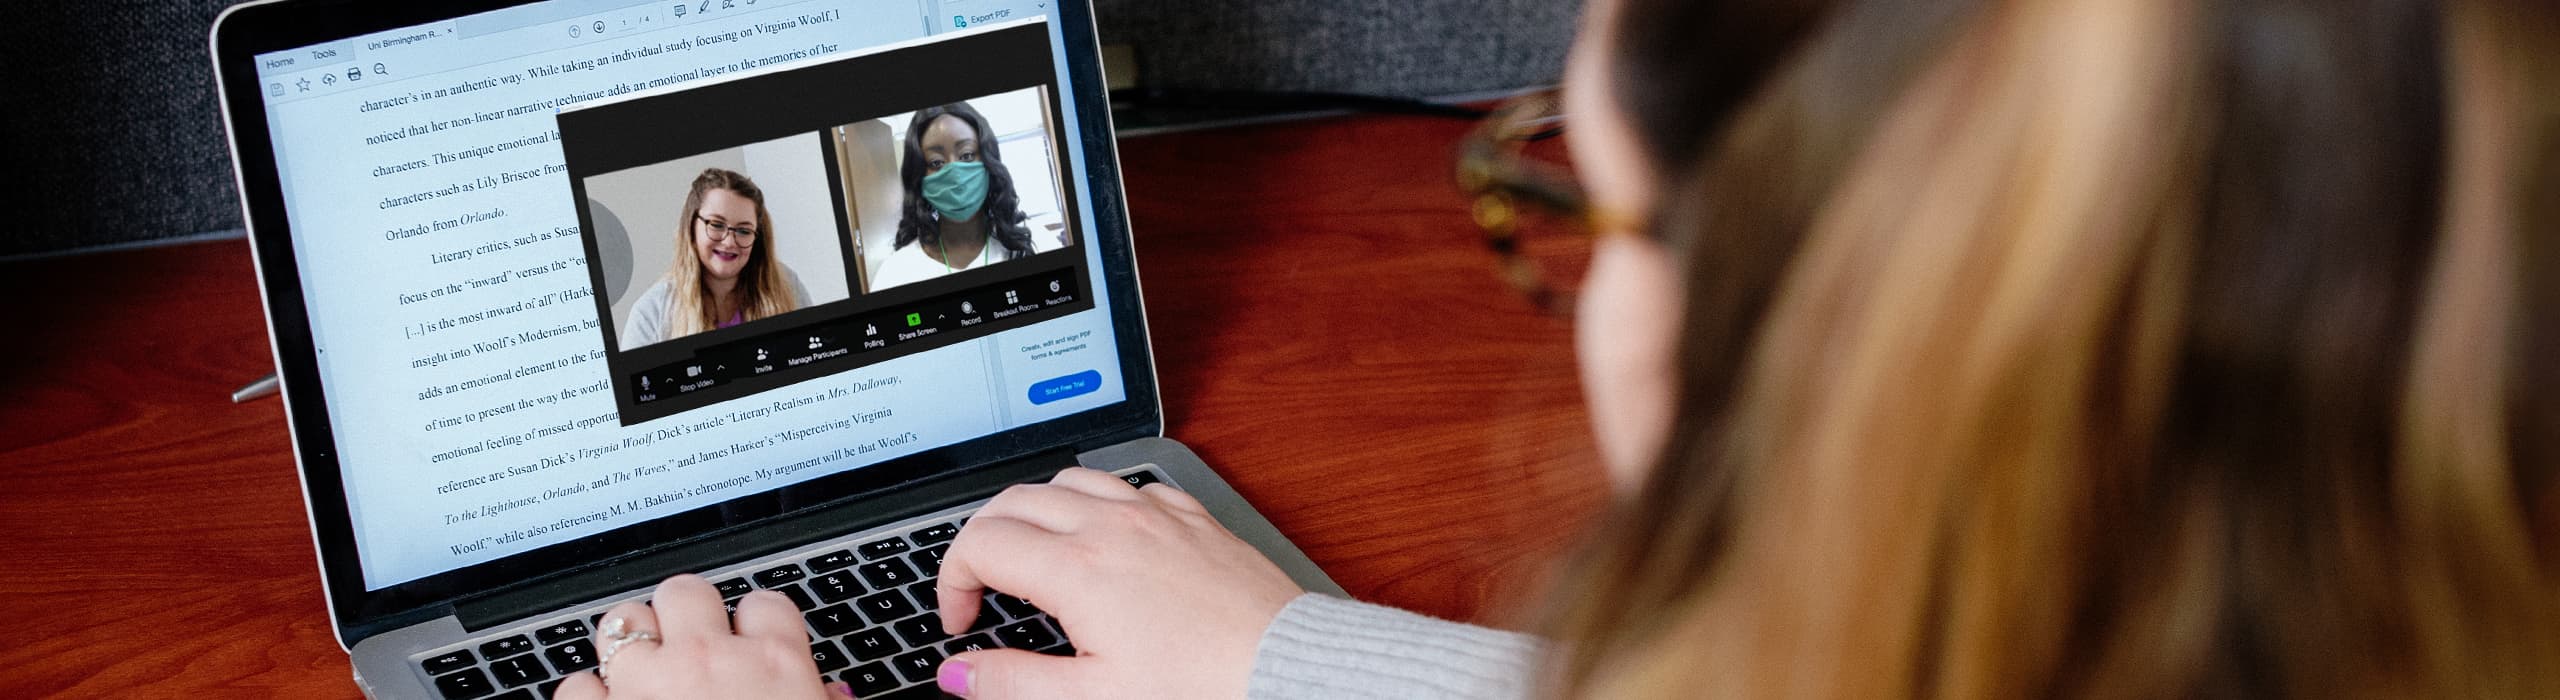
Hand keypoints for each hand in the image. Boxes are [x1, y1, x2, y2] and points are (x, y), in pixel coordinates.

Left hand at [555, 575, 845, 699]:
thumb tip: (832, 695)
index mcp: (773, 666)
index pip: (767, 605)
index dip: (756, 624)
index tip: (752, 641)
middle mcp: (708, 662)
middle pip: (687, 592)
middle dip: (684, 615)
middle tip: (690, 646)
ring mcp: (645, 685)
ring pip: (623, 623)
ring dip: (631, 646)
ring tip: (641, 671)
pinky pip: (577, 683)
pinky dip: (588, 695)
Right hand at [933, 467, 1304, 698]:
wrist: (1284, 669)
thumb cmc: (1201, 686)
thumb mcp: (1093, 698)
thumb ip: (1014, 684)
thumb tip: (960, 672)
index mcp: (1077, 568)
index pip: (980, 544)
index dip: (952, 581)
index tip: (963, 620)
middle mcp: (1112, 526)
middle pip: (1014, 500)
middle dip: (982, 537)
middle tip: (982, 585)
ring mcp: (1155, 515)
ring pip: (1069, 479)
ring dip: (1037, 509)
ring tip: (1033, 554)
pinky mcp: (1192, 518)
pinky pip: (1129, 485)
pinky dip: (1099, 502)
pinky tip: (1106, 537)